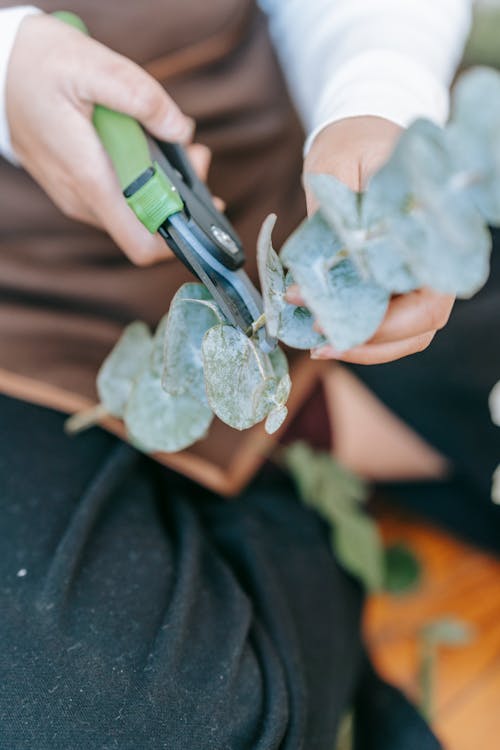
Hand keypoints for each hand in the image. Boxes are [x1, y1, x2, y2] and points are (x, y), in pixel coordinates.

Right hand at [6, 13, 210, 265]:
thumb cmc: (39, 66)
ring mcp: (78, 198)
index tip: (201, 207)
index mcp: (90, 180)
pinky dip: (144, 178)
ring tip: (177, 143)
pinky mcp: (78, 187)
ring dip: (164, 185)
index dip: (178, 238)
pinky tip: (150, 144)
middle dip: (179, 197)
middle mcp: (84, 201)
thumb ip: (143, 98)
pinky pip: (120, 197)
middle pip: (146, 227)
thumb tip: (180, 131)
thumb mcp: (94, 66)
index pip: (141, 244)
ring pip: (134, 212)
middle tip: (194, 154)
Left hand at [287, 116, 454, 363]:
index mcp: (434, 224)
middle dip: (371, 340)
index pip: (428, 291)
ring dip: (366, 346)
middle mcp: (437, 254)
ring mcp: (420, 271)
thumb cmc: (355, 144)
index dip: (384, 318)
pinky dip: (362, 335)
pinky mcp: (400, 280)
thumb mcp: (336, 168)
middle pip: (424, 321)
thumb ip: (331, 216)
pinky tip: (327, 335)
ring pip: (411, 331)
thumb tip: (313, 273)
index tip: (329, 317)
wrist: (362, 136)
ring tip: (320, 347)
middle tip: (319, 341)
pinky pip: (393, 321)